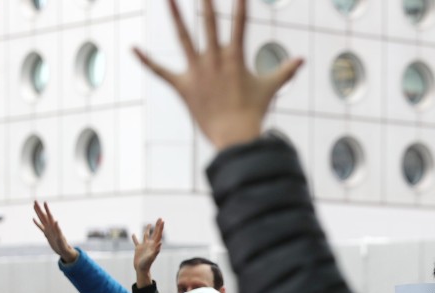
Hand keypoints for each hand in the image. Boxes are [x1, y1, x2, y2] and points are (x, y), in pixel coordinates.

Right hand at [33, 201, 78, 263]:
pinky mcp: (46, 234)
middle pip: (44, 216)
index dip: (47, 209)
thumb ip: (59, 230)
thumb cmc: (64, 246)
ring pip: (41, 219)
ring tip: (34, 206)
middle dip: (39, 208)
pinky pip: (40, 227)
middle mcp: (50, 227)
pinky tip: (33, 219)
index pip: (50, 216)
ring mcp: (48, 230)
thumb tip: (56, 221)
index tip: (44, 202)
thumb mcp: (61, 239)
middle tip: (35, 201)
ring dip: (38, 213)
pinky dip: (36, 223)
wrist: (64, 251)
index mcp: (54, 227)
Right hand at [132, 219, 163, 287]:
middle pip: (155, 233)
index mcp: (154, 245)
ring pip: (146, 236)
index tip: (162, 220)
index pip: (158, 234)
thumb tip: (160, 243)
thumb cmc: (147, 264)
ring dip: (147, 230)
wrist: (141, 270)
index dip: (160, 227)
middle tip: (160, 218)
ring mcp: (144, 246)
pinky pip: (136, 242)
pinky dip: (134, 238)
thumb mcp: (151, 257)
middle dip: (157, 226)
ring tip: (149, 224)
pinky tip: (133, 234)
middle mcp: (150, 244)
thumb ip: (156, 250)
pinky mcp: (138, 249)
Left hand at [133, 0, 302, 149]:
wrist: (235, 137)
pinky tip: (133, 48)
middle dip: (206, 3)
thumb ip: (285, 71)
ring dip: (176, 16)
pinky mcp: (183, 86)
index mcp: (235, 58)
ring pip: (183, 38)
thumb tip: (301, 60)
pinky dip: (146, 61)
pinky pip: (161, 72)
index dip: (240, 5)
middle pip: (208, 24)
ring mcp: (197, 72)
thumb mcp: (270, 88)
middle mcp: (214, 60)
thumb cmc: (254, 112)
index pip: (239, 24)